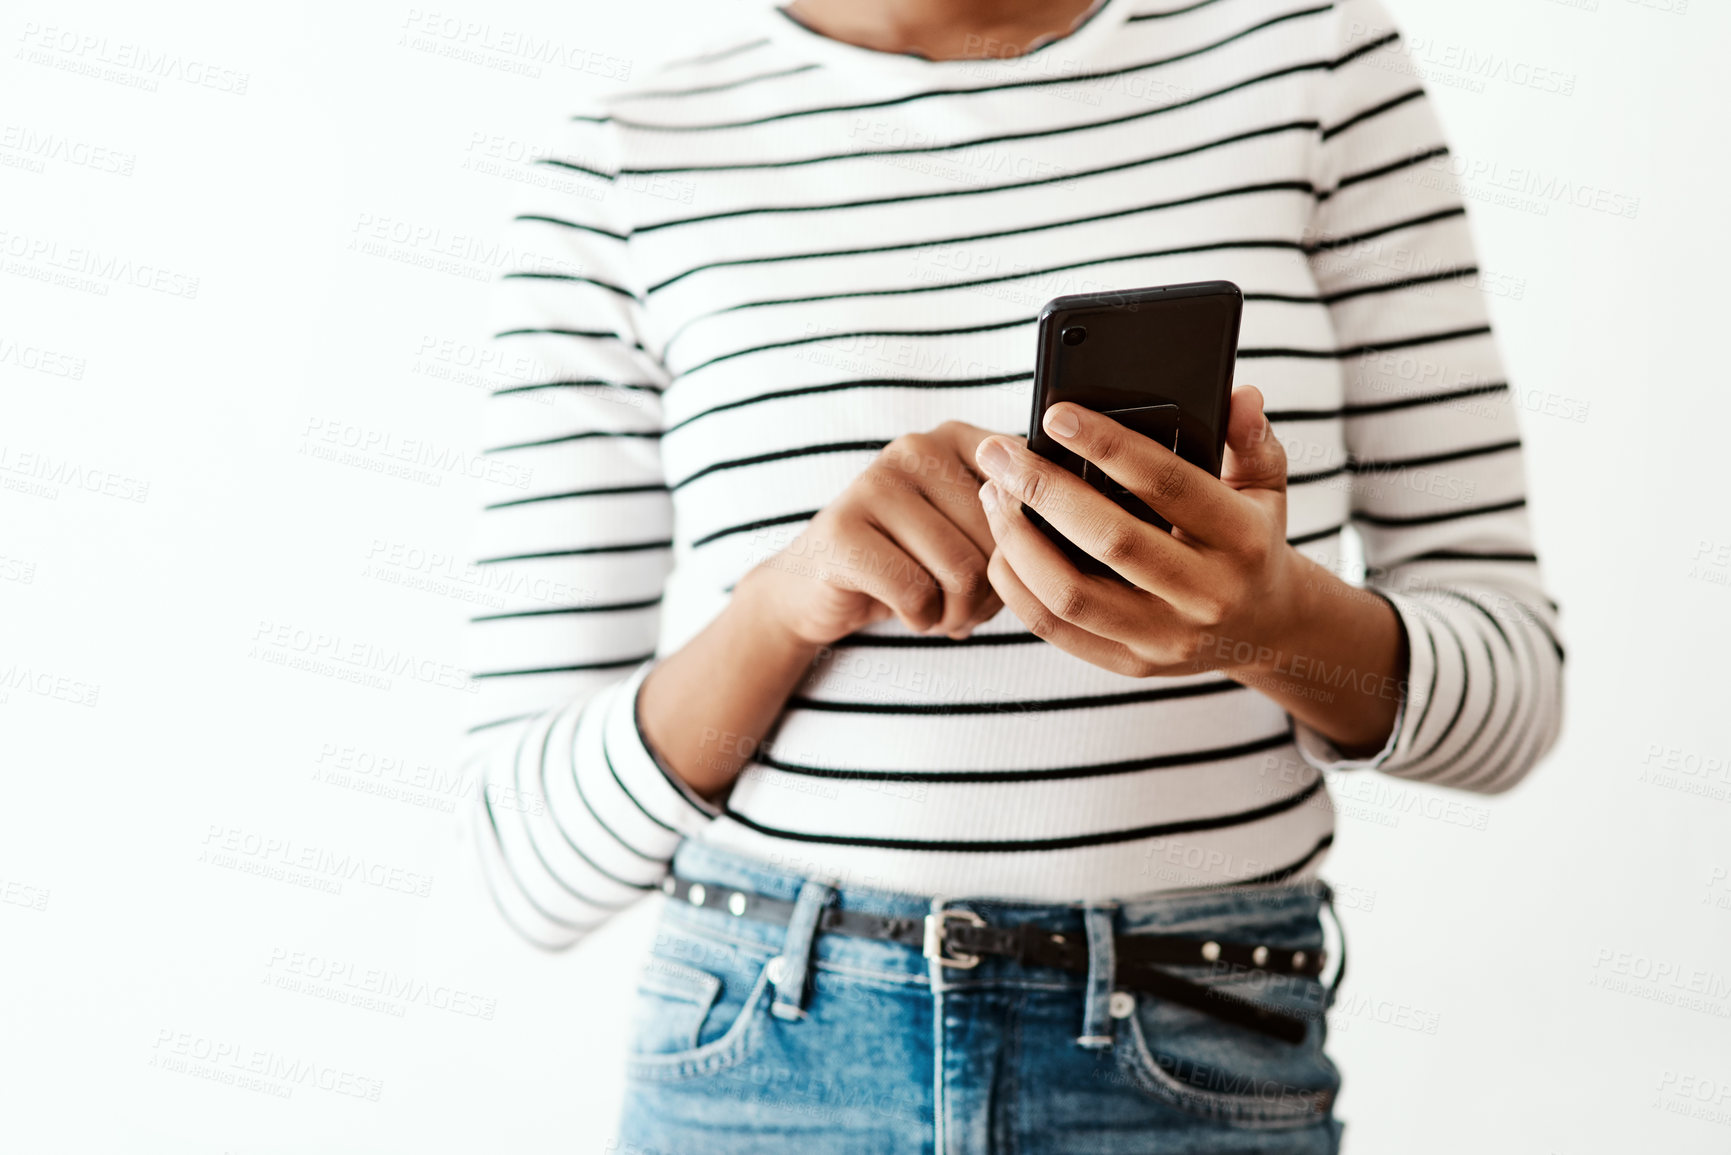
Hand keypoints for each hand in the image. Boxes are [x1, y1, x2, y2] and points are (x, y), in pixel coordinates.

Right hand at [740, 420, 1004, 646]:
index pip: (1027, 497)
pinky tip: (907, 612)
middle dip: (991, 593)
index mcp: (956, 438)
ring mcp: (873, 482)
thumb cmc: (911, 561)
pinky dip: (921, 620)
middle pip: (998, 539)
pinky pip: (916, 593)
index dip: (1026, 551)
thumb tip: (1047, 540)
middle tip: (964, 605)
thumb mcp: (968, 532)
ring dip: (958, 612)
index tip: (1000, 568)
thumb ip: (1013, 520)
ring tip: (940, 610)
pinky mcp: (842, 530)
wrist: (819, 587)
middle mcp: (916, 447)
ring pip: (962, 570)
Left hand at [972, 386, 1298, 677]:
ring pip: (1070, 594)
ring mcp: (1166, 638)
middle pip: (1110, 540)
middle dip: (1042, 490)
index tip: (1056, 416)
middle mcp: (1206, 595)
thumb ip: (1251, 440)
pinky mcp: (1131, 664)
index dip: (1108, 446)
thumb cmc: (1251, 543)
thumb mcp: (1265, 488)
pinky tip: (1001, 546)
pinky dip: (1017, 586)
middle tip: (998, 452)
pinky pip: (1055, 629)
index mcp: (1242, 540)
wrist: (1267, 630)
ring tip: (993, 495)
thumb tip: (1240, 395)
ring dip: (1018, 541)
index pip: (1167, 484)